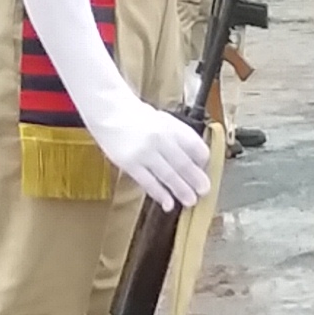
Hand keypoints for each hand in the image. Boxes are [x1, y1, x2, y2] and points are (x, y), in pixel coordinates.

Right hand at [92, 98, 215, 211]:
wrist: (108, 110)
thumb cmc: (135, 116)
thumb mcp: (162, 120)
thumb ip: (177, 137)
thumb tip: (194, 158)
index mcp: (171, 126)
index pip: (195, 145)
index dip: (202, 160)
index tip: (205, 170)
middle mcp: (161, 138)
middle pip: (183, 162)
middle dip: (195, 179)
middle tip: (205, 190)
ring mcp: (145, 152)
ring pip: (168, 175)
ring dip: (181, 190)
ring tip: (191, 201)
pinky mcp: (130, 163)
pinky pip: (149, 182)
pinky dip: (160, 194)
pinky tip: (168, 203)